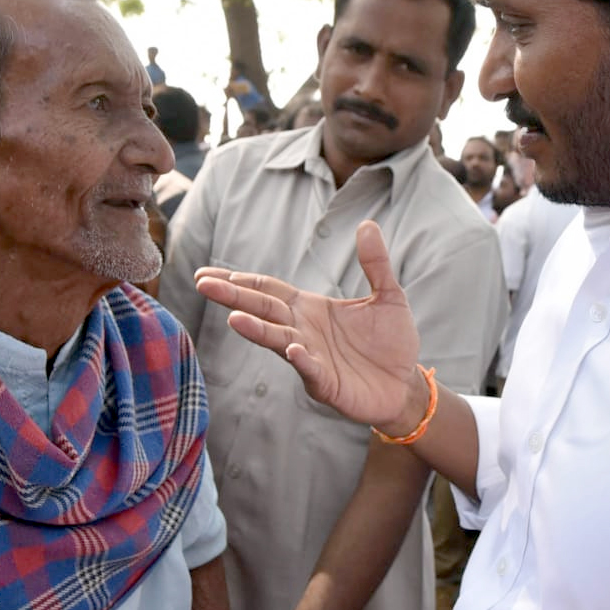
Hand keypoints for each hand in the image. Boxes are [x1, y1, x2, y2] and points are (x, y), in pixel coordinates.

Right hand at [194, 220, 420, 427]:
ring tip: (234, 318)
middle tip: (204, 284)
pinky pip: (310, 370)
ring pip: (278, 339)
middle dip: (234, 297)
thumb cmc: (391, 342)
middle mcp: (303, 331)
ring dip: (257, 330)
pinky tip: (291, 349)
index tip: (210, 272)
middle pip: (264, 309)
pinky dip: (300, 359)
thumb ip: (375, 263)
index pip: (269, 290)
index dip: (242, 280)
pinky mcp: (327, 383)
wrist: (406, 386)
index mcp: (311, 309)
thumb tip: (367, 223)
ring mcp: (311, 358)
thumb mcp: (388, 295)